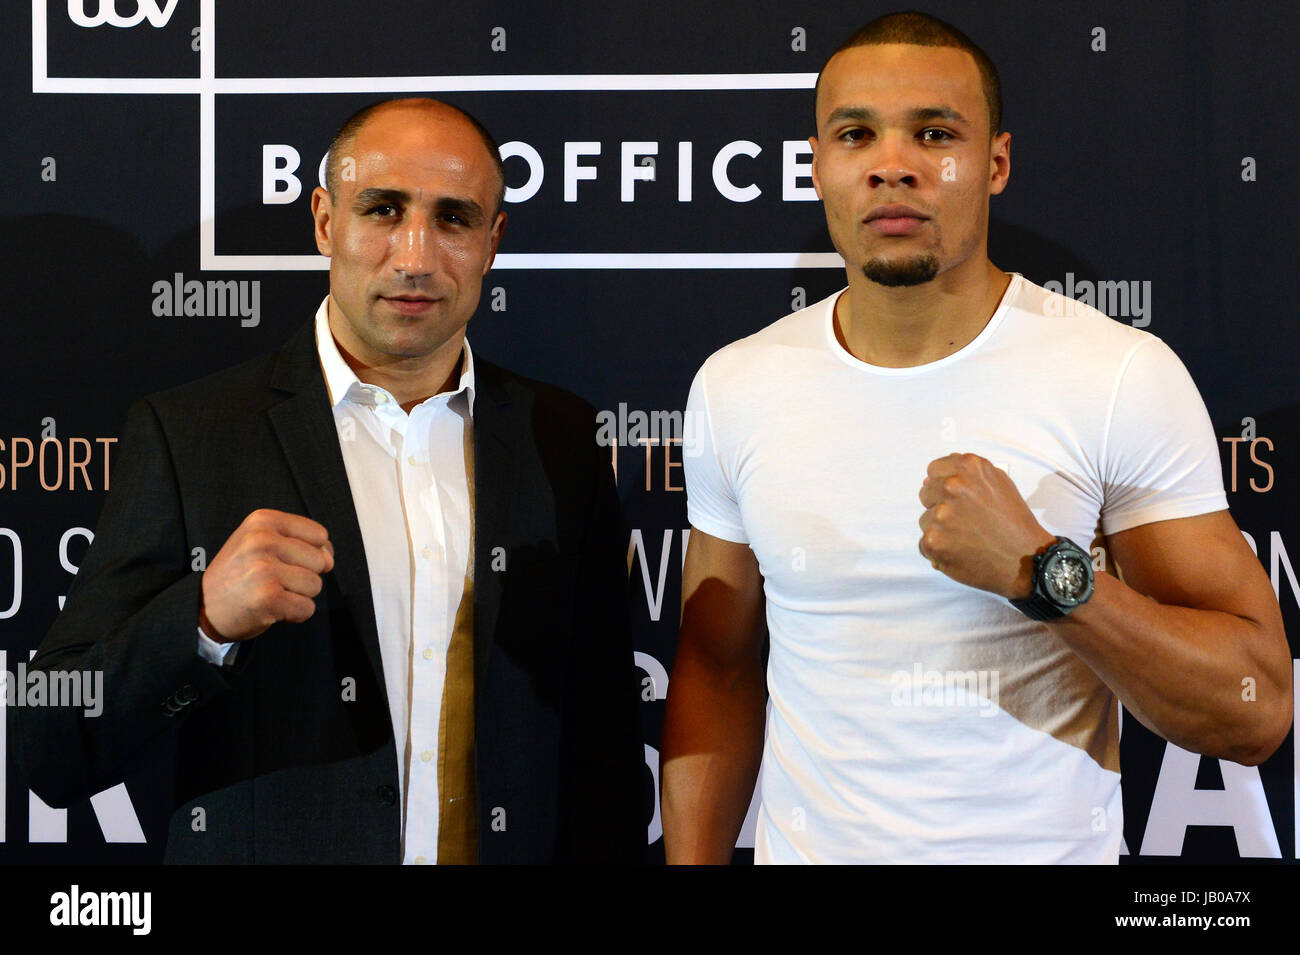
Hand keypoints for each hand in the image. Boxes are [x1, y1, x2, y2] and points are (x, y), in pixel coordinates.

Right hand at [197, 509, 333, 642]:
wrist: (201, 607)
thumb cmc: (238, 573)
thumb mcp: (258, 541)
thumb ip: (298, 540)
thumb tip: (330, 557)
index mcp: (262, 520)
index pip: (319, 535)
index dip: (312, 553)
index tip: (286, 561)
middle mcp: (262, 541)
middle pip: (321, 561)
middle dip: (305, 576)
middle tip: (275, 580)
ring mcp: (264, 569)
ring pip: (316, 585)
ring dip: (299, 595)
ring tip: (272, 592)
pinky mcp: (268, 598)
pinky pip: (307, 608)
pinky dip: (295, 614)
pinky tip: (273, 609)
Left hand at [918, 453, 1055, 598]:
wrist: (1026, 560)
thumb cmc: (1014, 524)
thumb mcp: (998, 484)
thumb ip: (967, 475)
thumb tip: (932, 478)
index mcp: (969, 468)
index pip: (934, 470)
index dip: (944, 486)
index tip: (957, 499)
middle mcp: (953, 486)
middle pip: (926, 493)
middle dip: (940, 506)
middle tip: (966, 522)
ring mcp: (941, 514)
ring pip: (925, 520)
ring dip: (940, 530)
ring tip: (967, 538)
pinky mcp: (933, 540)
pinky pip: (924, 544)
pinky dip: (939, 550)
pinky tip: (961, 551)